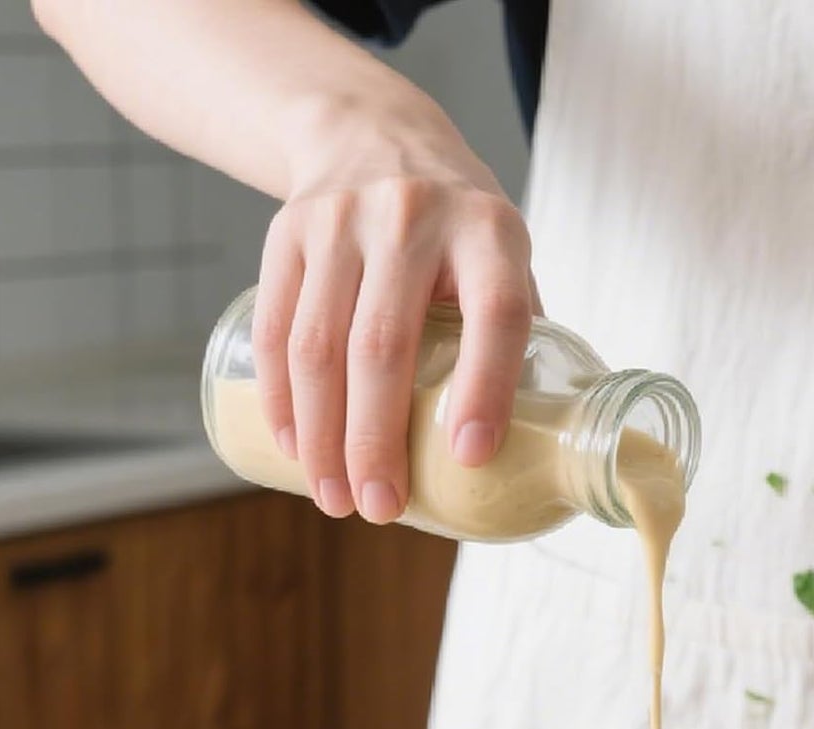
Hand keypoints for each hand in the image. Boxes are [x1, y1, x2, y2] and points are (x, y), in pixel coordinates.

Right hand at [253, 110, 535, 522]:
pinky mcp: (286, 233)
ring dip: (323, 436)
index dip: (485, 387)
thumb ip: (519, 335)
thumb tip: (538, 448)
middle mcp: (413, 217)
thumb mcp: (504, 255)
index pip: (494, 313)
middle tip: (382, 509)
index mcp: (489, 230)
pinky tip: (295, 449)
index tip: (468, 457)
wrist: (371, 133)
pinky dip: (280, 400)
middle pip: (384, 346)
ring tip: (336, 499)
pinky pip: (275, 329)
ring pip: (318, 346)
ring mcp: (341, 221)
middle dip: (377, 442)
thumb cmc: (456, 226)